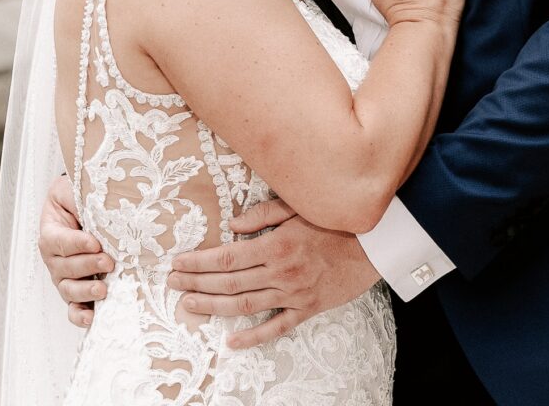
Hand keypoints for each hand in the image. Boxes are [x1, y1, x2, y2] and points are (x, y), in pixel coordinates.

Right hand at [38, 176, 113, 328]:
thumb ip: (77, 195)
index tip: (95, 242)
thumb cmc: (78, 197)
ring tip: (103, 290)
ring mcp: (63, 277)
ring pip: (68, 289)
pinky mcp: (76, 290)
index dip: (77, 244)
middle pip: (65, 268)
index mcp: (50, 232)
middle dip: (87, 266)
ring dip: (85, 292)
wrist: (82, 208)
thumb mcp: (73, 189)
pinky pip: (73, 308)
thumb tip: (94, 203)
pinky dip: (79, 315)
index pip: (59, 241)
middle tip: (108, 262)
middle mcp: (54, 259)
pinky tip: (91, 318)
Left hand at [167, 200, 383, 347]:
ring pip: (245, 306)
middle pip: (229, 282)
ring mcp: (293, 294)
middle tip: (171, 284)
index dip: (199, 262)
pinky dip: (253, 338)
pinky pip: (276, 327)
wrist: (376, 243)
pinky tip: (231, 342)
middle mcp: (281, 272)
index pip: (227, 256)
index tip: (177, 263)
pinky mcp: (306, 309)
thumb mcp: (302, 207)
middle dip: (196, 283)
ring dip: (213, 307)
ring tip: (188, 306)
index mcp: (277, 243)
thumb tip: (233, 224)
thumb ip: (266, 212)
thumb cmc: (338, 221)